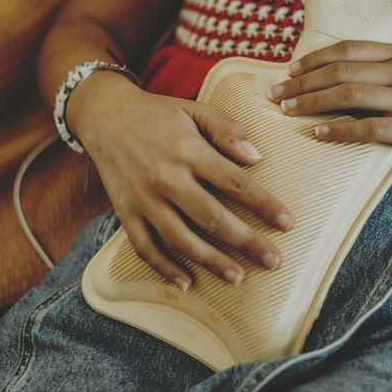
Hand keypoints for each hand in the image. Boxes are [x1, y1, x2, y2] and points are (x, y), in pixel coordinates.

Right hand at [67, 72, 293, 289]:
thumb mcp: (194, 109)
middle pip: (212, 217)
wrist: (104, 115)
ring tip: (238, 278)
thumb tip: (257, 158)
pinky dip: (164, 268)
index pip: (235, 182)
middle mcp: (166, 178)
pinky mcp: (125, 212)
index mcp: (188, 150)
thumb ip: (226, 130)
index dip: (265, 204)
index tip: (287, 223)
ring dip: (211, 262)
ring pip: (180, 238)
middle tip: (274, 261)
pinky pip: (144, 247)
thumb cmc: (157, 113)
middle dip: (247, 242)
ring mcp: (143, 198)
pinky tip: (188, 282)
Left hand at [267, 40, 391, 178]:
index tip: (288, 70)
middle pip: (342, 70)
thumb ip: (380, 75)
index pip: (348, 49)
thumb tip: (330, 78)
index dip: (314, 58)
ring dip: (312, 102)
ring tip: (288, 111)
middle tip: (276, 94)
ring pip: (350, 94)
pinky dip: (339, 131)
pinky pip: (369, 128)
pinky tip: (318, 134)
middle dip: (303, 82)